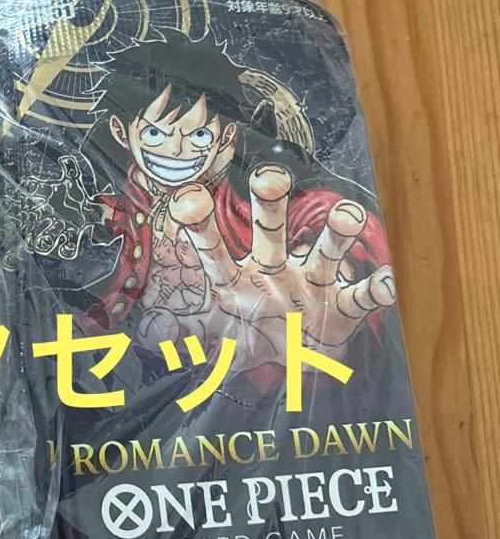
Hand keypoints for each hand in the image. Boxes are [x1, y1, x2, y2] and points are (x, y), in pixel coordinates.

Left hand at [165, 164, 394, 369]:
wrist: (295, 361)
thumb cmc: (249, 337)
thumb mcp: (212, 340)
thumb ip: (181, 336)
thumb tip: (150, 333)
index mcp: (236, 278)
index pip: (214, 250)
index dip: (201, 228)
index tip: (189, 199)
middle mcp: (274, 271)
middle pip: (271, 233)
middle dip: (271, 205)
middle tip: (270, 177)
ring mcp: (312, 285)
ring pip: (324, 253)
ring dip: (337, 235)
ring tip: (348, 216)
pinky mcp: (343, 307)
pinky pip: (363, 296)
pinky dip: (377, 290)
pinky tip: (388, 282)